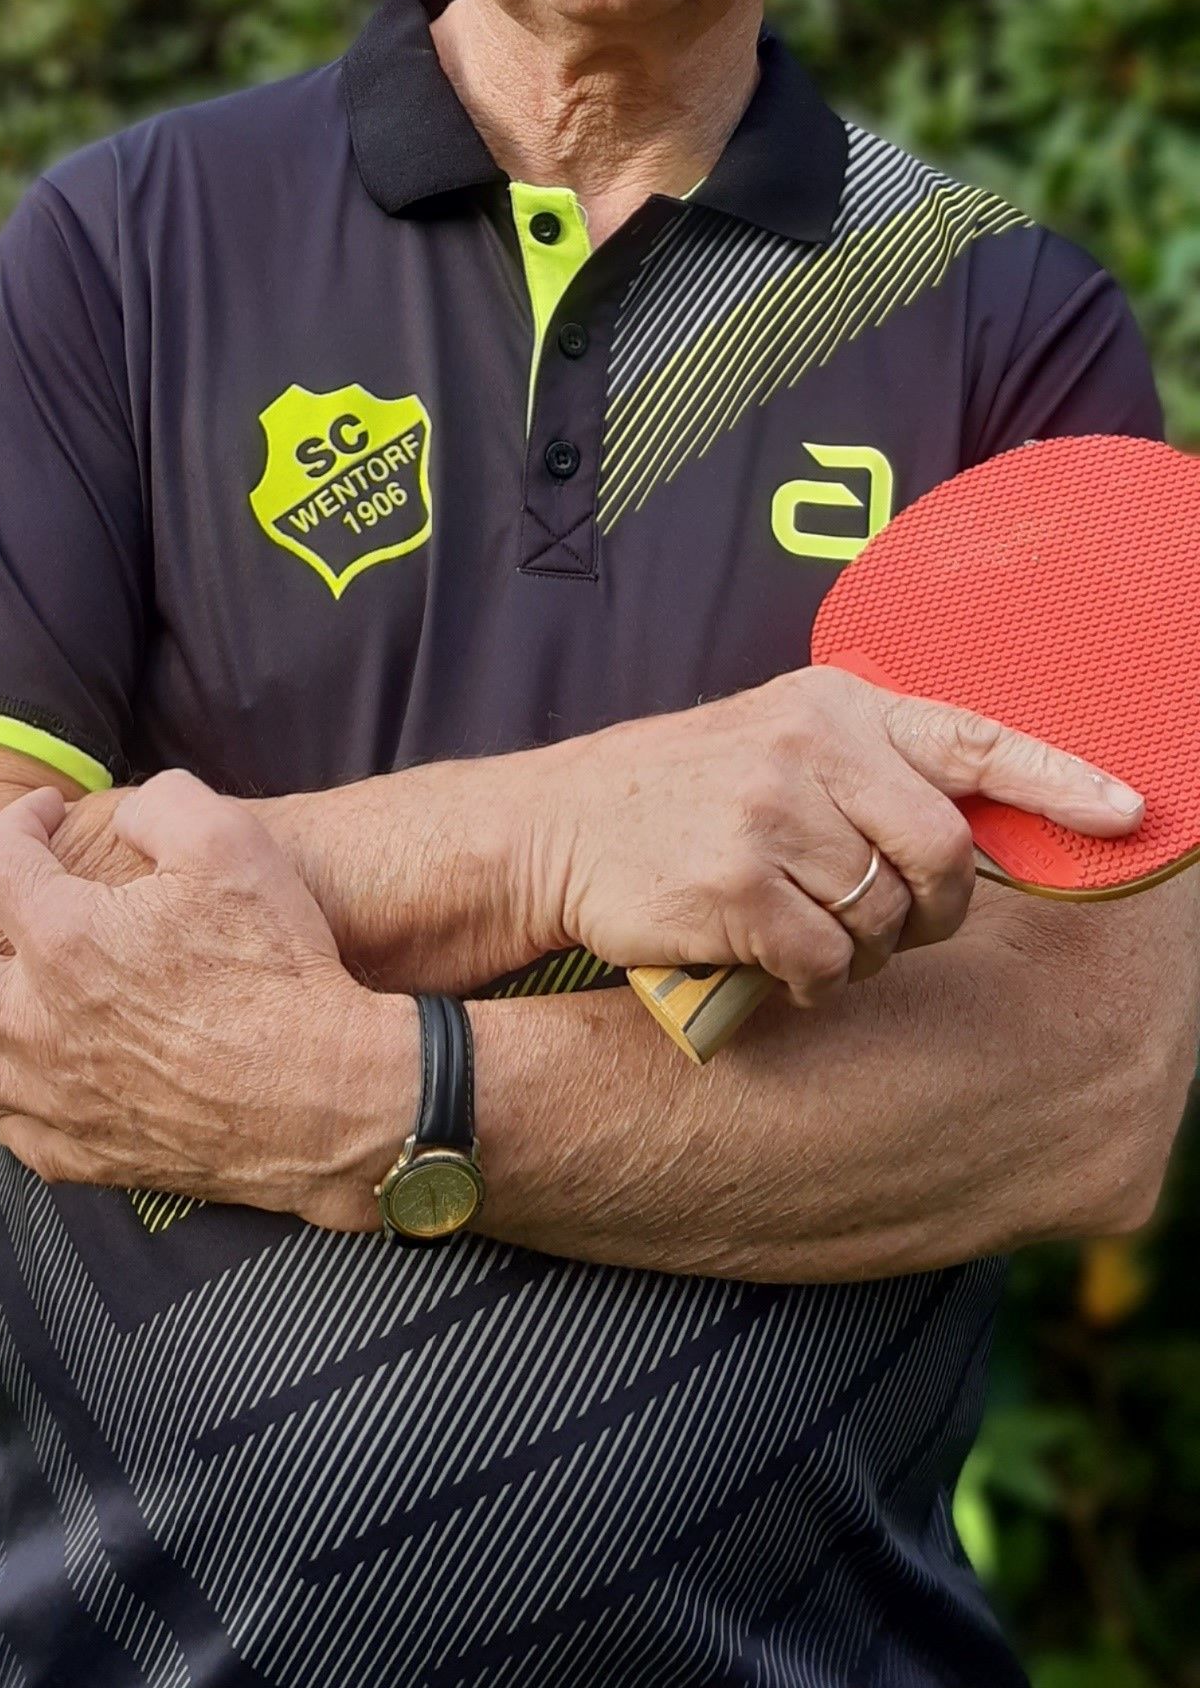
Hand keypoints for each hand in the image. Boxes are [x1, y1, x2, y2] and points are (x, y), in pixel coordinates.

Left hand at [0, 772, 415, 1223]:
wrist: (327, 1094)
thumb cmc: (281, 963)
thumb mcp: (230, 843)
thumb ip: (160, 804)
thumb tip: (121, 812)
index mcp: (64, 939)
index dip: (16, 821)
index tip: (43, 813)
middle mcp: (36, 1022)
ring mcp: (54, 1097)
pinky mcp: (86, 1153)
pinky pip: (12, 1133)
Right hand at [536, 669, 1143, 1006]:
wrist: (556, 829)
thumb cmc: (683, 796)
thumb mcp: (778, 742)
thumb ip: (871, 769)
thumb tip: (980, 834)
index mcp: (832, 705)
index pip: (973, 739)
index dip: (1060, 780)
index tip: (1131, 812)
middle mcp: (808, 747)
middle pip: (944, 853)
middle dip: (935, 908)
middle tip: (890, 924)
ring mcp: (770, 813)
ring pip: (888, 919)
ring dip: (863, 950)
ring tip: (803, 928)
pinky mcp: (736, 886)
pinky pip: (829, 965)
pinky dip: (813, 983)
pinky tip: (768, 960)